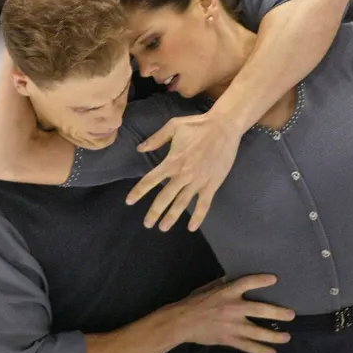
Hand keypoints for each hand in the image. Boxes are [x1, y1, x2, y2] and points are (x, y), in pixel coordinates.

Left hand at [126, 111, 243, 231]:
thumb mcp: (173, 126)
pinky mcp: (212, 185)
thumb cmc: (198, 125)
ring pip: (182, 204)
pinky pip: (203, 204)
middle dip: (154, 212)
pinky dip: (198, 217)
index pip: (150, 180)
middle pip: (165, 197)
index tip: (129, 201)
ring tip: (163, 228)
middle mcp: (182, 174)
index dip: (138, 192)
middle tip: (147, 224)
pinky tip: (191, 227)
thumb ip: (156, 139)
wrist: (224, 127)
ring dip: (172, 217)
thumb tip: (139, 148)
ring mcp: (198, 181)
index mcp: (172, 161)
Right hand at [167, 274, 294, 352]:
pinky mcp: (229, 339)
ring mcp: (232, 326)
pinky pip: (248, 347)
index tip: (274, 279)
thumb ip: (224, 283)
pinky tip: (271, 352)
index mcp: (227, 292)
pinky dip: (260, 350)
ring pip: (258, 332)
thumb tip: (235, 277)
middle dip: (278, 313)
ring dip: (274, 335)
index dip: (261, 280)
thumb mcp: (209, 287)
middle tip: (291, 315)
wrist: (182, 322)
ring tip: (286, 337)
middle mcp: (233, 308)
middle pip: (260, 310)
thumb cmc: (195, 302)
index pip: (247, 283)